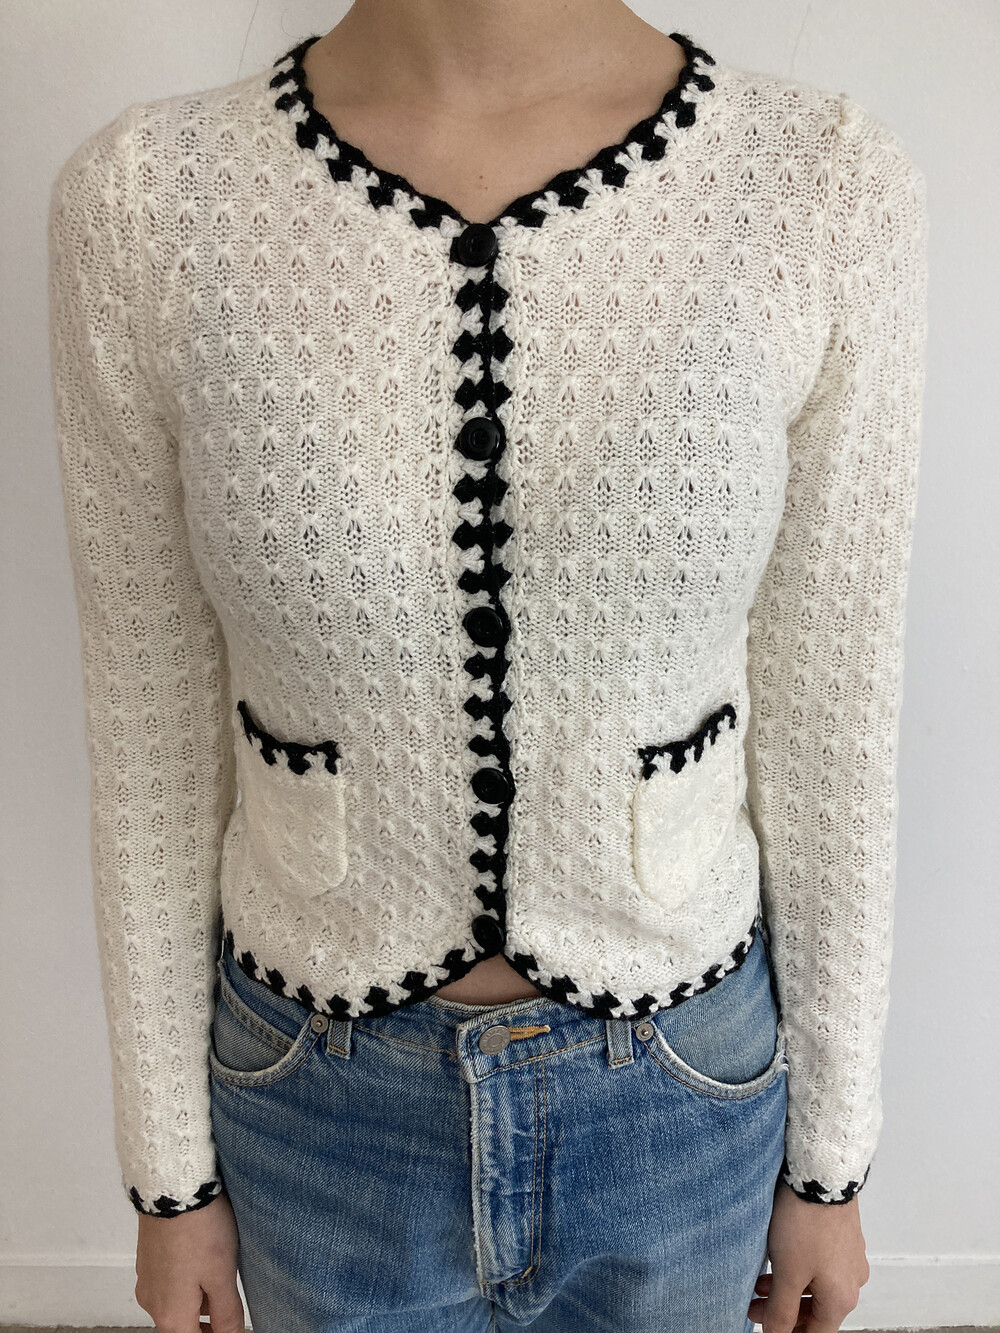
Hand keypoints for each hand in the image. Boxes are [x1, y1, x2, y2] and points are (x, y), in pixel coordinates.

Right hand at [135, 1190, 244, 1331]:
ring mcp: (146, 1280)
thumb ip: (227, 1314)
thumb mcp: (223, 1275)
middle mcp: (152, 1303)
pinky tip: (204, 1253)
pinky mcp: (147, 1259)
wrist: (172, 1185)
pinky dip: (188, 1277)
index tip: (232, 1320)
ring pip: (177, 1301)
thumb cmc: (200, 1229)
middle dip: (209, 1316)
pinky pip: (169, 1281)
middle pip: (184, 1324)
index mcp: (170, 1315)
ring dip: (199, 1296)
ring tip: (221, 1266)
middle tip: (232, 1294)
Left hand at [748, 1180, 870, 1331]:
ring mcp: (850, 1256)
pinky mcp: (842, 1234)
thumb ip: (781, 1310)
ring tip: (759, 1283)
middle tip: (754, 1306)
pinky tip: (777, 1258)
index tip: (768, 1329)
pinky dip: (799, 1268)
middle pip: (817, 1310)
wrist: (821, 1173)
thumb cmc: (806, 1222)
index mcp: (842, 1298)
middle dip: (784, 1311)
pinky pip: (821, 1262)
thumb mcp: (787, 1273)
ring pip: (816, 1284)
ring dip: (788, 1288)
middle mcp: (852, 1280)